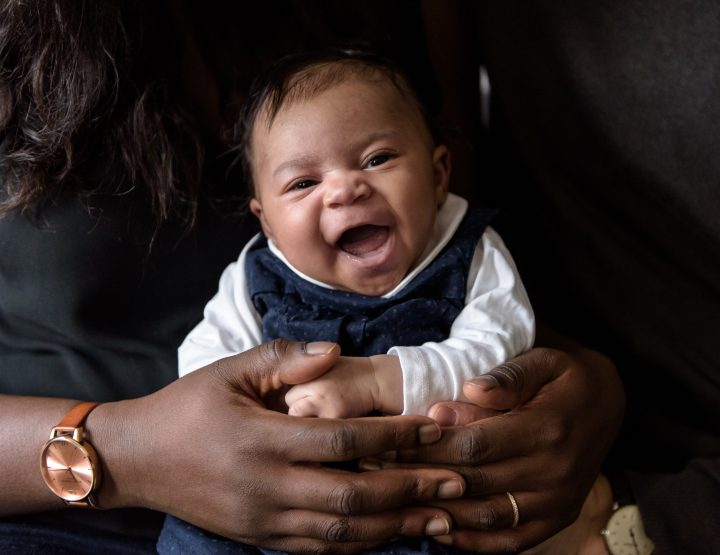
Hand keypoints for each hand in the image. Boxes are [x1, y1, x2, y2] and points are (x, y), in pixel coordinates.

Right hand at [92, 340, 464, 553]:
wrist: (139, 459)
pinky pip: (320, 548)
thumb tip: (335, 350)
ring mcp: (264, 520)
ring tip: (441, 517)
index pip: (344, 438)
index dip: (395, 434)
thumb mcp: (230, 371)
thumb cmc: (188, 406)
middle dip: (411, 488)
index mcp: (262, 439)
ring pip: (343, 530)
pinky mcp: (260, 538)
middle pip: (354, 494)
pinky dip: (361, 543)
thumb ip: (284, 359)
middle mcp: (267, 486)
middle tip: (458, 482)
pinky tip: (391, 533)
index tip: (435, 427)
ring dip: (396, 525)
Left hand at [365, 345, 623, 552]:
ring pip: (486, 516)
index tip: (388, 439)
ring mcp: (555, 502)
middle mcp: (553, 472)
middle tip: (375, 471)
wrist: (609, 404)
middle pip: (472, 482)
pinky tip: (437, 531)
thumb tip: (469, 391)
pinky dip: (472, 542)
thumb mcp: (544, 360)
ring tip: (392, 503)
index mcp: (546, 428)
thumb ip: (508, 376)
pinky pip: (509, 540)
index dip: (428, 446)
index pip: (474, 445)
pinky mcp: (554, 519)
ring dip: (437, 513)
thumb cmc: (566, 377)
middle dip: (419, 477)